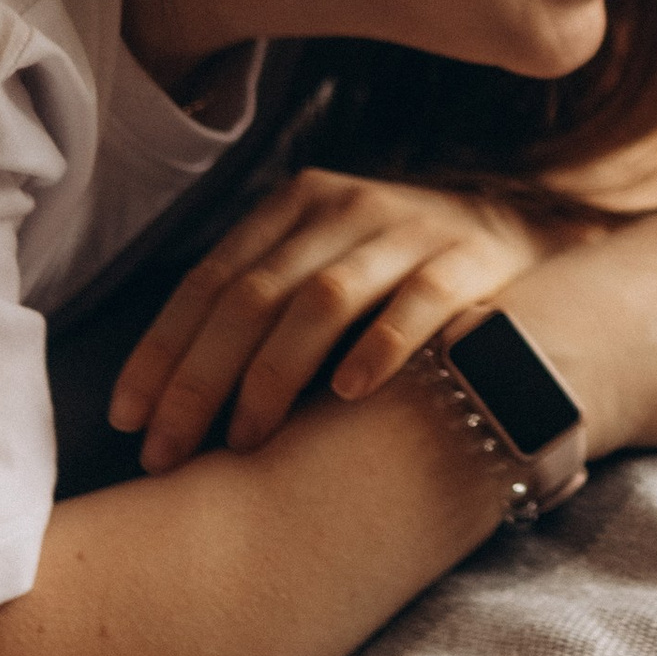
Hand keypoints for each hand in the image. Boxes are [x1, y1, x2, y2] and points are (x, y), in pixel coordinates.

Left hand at [113, 168, 548, 471]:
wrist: (527, 234)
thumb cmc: (399, 273)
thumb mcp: (326, 262)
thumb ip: (263, 301)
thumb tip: (167, 396)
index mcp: (296, 203)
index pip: (211, 280)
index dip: (163, 351)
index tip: (129, 420)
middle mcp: (345, 207)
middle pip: (253, 296)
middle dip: (201, 380)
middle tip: (169, 452)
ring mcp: (408, 230)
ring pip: (321, 301)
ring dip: (274, 376)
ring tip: (246, 440)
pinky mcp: (465, 259)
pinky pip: (416, 303)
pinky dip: (379, 348)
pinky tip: (348, 394)